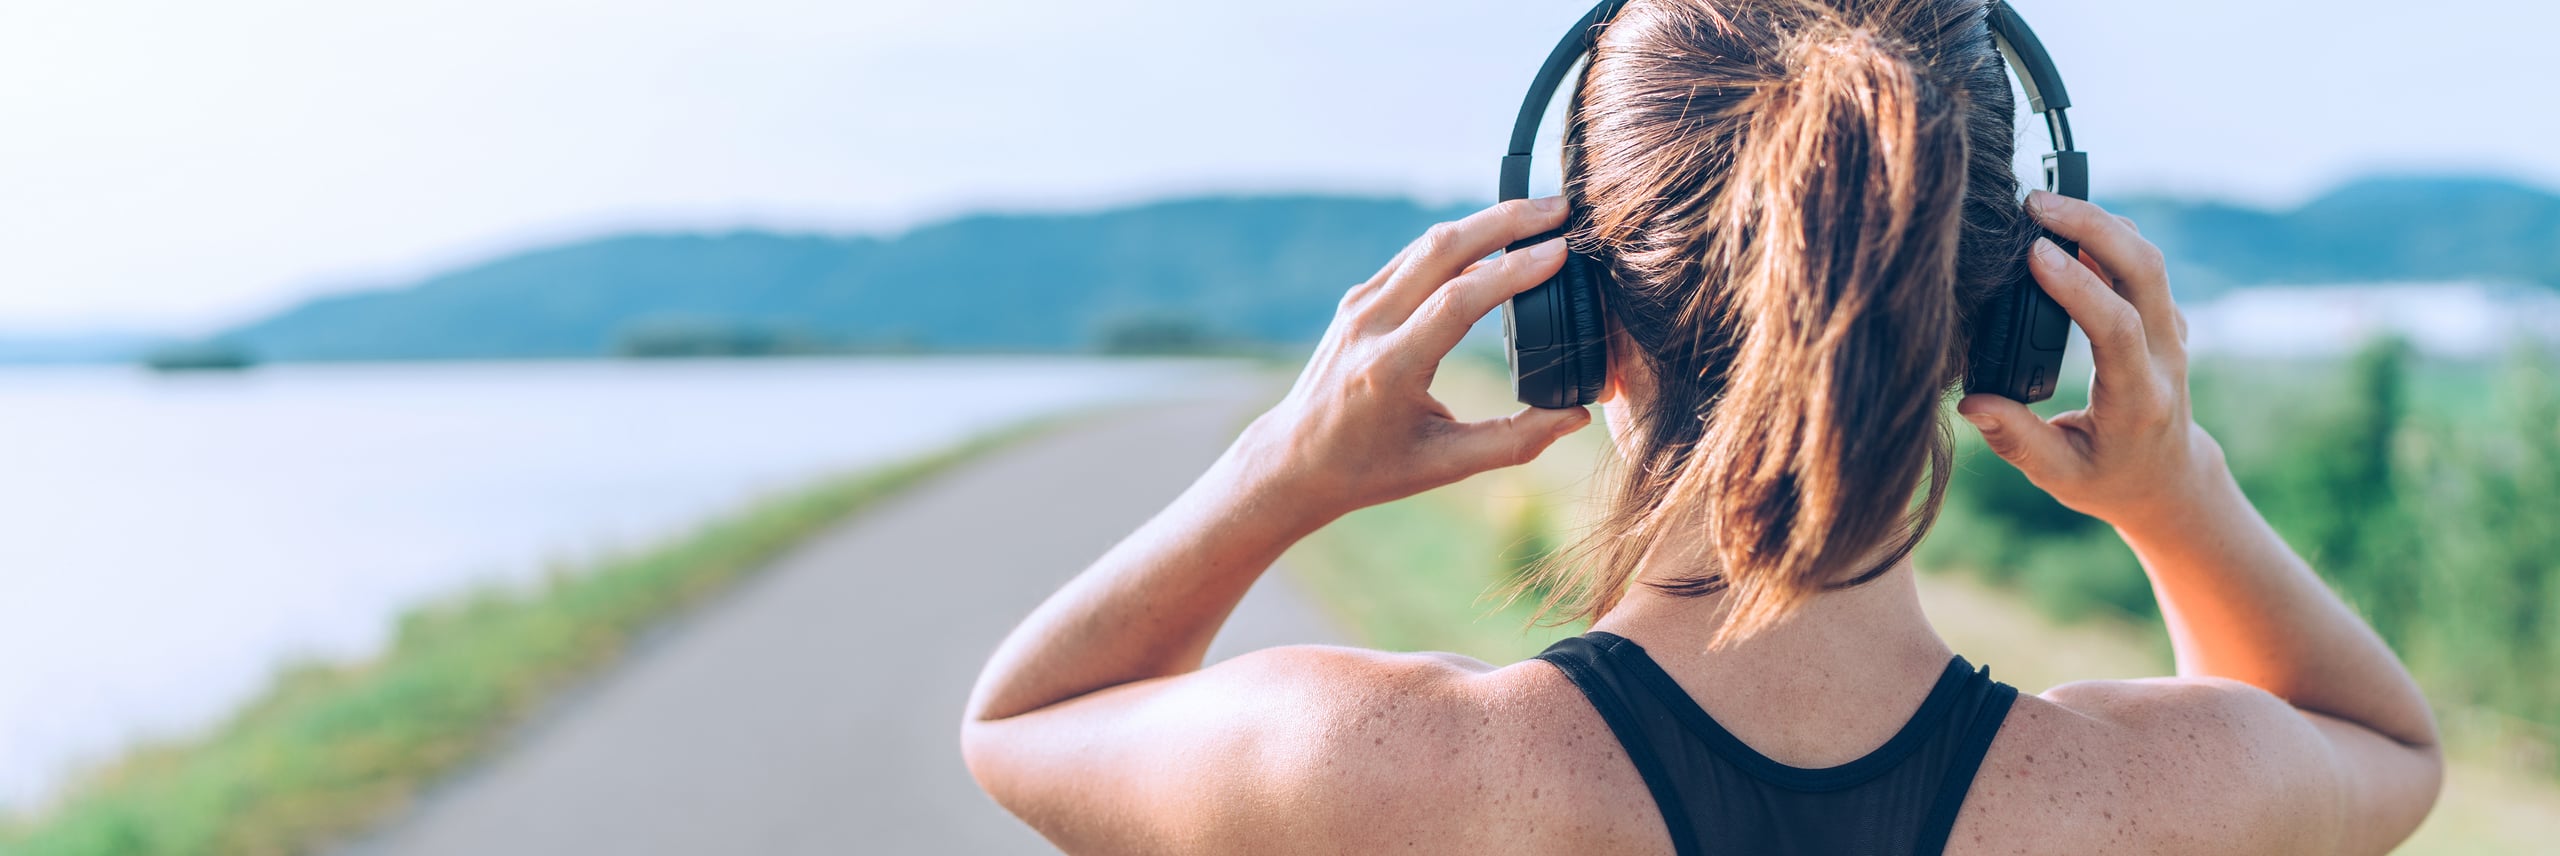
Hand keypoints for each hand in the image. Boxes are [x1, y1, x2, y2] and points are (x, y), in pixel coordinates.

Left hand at [1225, 197, 1593, 524]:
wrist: (1294, 458)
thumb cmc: (1370, 468)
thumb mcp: (1445, 464)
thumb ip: (1514, 441)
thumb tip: (1577, 415)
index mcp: (1389, 368)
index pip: (1457, 300)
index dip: (1513, 270)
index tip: (1560, 250)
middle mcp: (1369, 326)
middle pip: (1442, 249)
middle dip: (1506, 220)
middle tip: (1559, 209)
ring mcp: (1359, 306)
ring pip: (1427, 244)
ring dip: (1485, 222)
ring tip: (1538, 215)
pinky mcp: (1358, 298)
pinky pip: (1414, 257)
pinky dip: (1459, 240)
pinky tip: (1495, 237)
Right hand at [1957, 191, 2223, 529]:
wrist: (2169, 481)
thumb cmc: (2109, 479)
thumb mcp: (2060, 476)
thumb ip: (2016, 441)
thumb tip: (1971, 403)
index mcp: (2140, 398)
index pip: (2117, 327)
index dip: (2077, 284)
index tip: (2033, 253)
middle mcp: (2165, 356)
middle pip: (2145, 270)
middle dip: (2092, 225)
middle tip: (2035, 203)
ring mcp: (2172, 331)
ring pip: (2148, 257)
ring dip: (2099, 222)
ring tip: (2042, 204)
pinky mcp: (2162, 317)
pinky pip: (2141, 262)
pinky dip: (2106, 233)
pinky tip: (2064, 223)